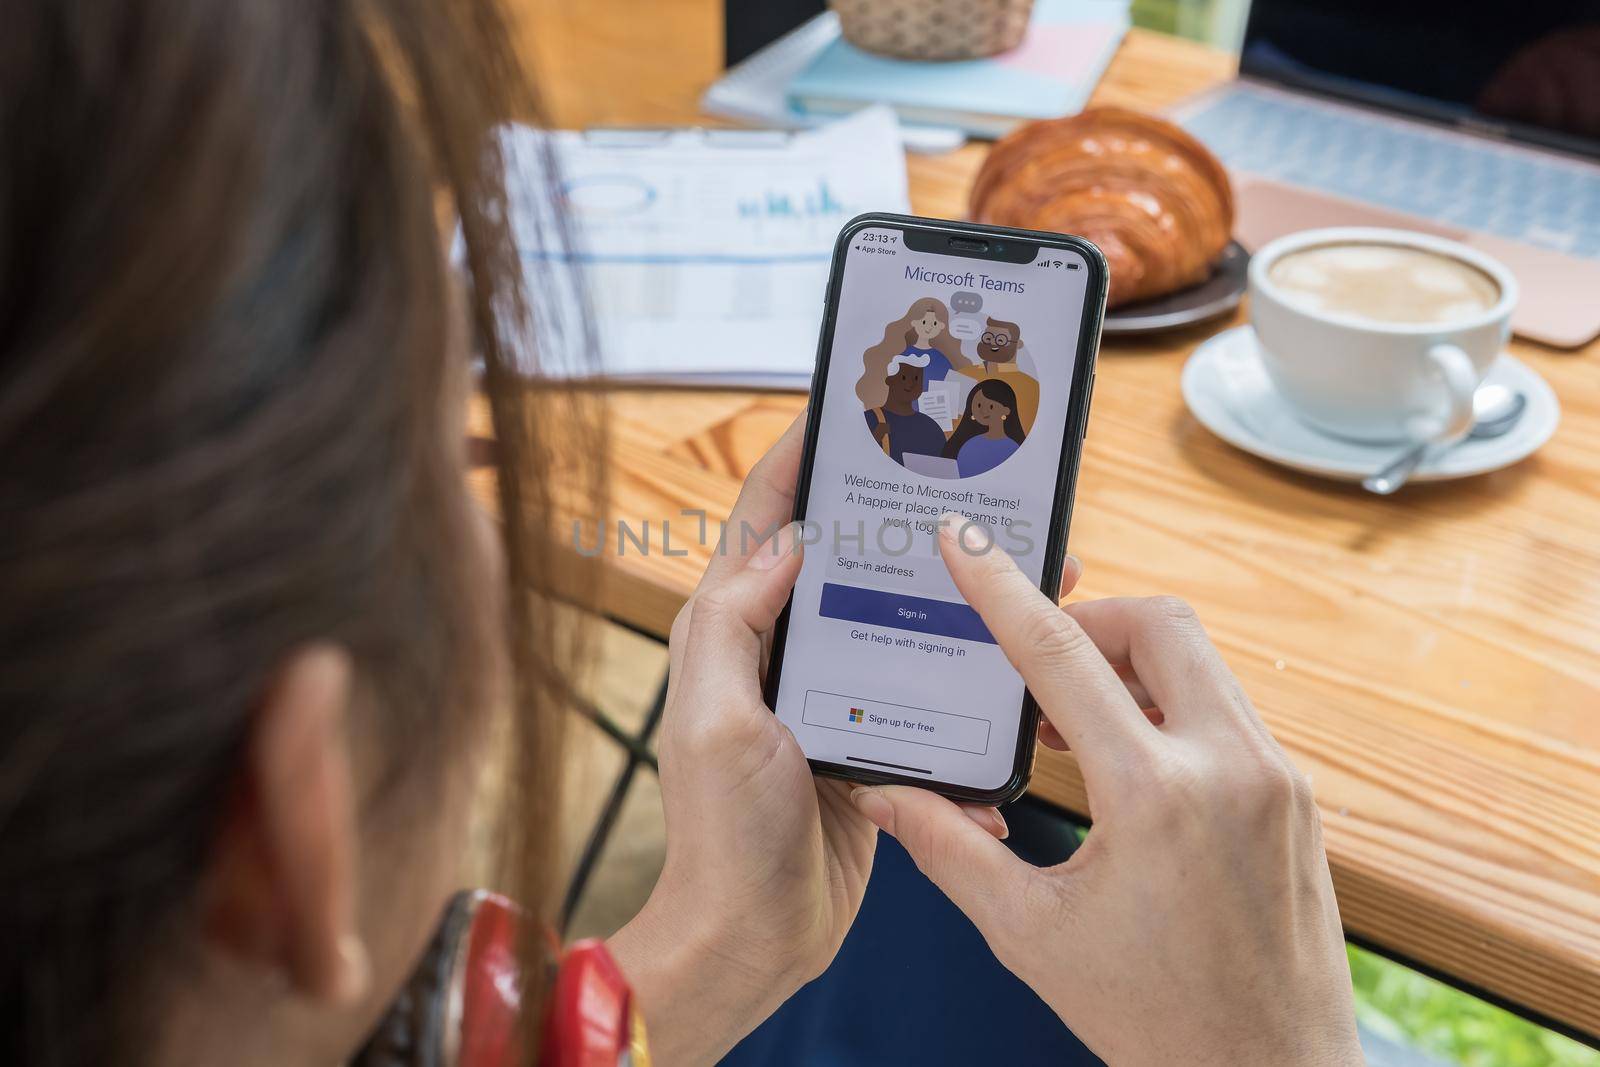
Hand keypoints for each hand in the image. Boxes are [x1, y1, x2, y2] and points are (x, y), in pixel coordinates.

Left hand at [608, 417, 1030, 1064]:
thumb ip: (735, 626)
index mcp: (734, 633)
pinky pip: (922, 689)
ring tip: (1012, 568)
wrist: (755, 937)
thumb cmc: (723, 836)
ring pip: (893, 617)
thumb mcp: (719, 722)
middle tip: (953, 478)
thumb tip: (784, 545)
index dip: (796, 462)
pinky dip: (962, 682)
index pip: (763, 524)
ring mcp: (831, 695)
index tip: (843, 411)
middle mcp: (782, 653)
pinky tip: (1010, 678)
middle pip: (841, 559)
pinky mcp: (872, 740)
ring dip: (944, 593)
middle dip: (893, 517)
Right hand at [849, 516, 1361, 1066]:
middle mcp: (1230, 769)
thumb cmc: (1153, 1022)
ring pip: (1201, 660)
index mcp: (1155, 798)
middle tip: (1034, 664)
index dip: (1003, 590)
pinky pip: (1228, 709)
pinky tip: (1126, 758)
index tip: (969, 543)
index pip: (1063, 656)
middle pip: (1159, 623)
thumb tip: (886, 793)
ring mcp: (1277, 779)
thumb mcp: (1030, 935)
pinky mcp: (1298, 797)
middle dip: (1090, 620)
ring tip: (1070, 720)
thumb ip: (949, 849)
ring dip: (1132, 664)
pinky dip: (1170, 705)